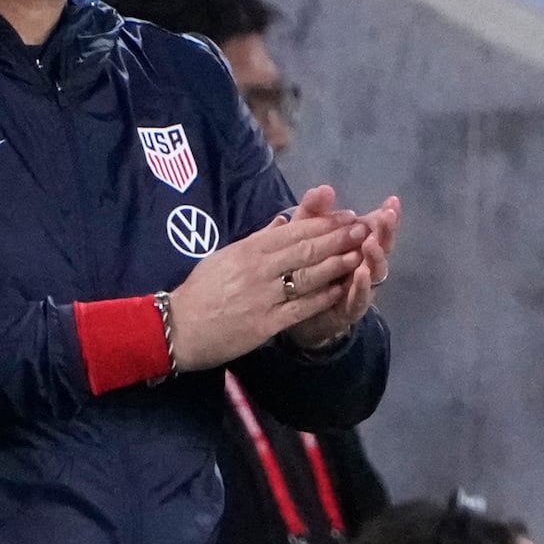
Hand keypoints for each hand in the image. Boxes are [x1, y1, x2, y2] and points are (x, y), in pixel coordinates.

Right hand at [167, 210, 368, 371]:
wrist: (178, 327)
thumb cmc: (200, 291)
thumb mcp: (224, 257)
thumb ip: (257, 239)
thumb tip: (283, 222)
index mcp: (247, 249)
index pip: (293, 231)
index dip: (324, 223)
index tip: (347, 215)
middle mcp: (257, 269)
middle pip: (306, 250)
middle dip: (339, 238)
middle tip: (365, 228)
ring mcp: (263, 297)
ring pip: (309, 277)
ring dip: (337, 265)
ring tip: (361, 254)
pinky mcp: (265, 324)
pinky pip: (301, 308)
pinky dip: (323, 298)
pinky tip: (342, 290)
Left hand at [281, 187, 401, 349]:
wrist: (293, 311)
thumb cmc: (304, 268)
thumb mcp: (304, 236)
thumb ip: (313, 212)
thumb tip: (325, 188)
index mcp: (355, 246)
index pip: (375, 228)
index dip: (386, 215)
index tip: (392, 200)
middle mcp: (364, 265)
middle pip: (381, 247)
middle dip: (386, 231)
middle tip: (387, 216)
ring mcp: (360, 288)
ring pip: (375, 272)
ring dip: (375, 257)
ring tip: (371, 243)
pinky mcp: (350, 309)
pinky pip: (359, 298)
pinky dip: (362, 286)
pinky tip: (361, 274)